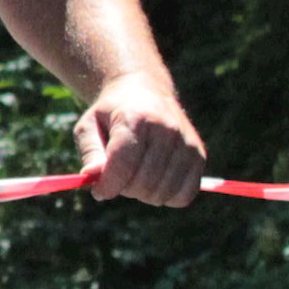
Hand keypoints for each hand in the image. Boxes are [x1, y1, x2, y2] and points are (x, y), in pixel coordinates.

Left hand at [76, 73, 204, 204]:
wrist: (146, 91)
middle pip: (144, 182)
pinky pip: (184, 195)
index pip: (124, 163)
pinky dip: (167, 197)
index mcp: (136, 118)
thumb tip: (91, 176)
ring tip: (135, 175)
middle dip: (124, 189)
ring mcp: (186, 143)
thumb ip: (90, 151)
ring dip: (143, 194)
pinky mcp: (199, 155)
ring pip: (163, 192)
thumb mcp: (89, 125)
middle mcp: (167, 129)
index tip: (98, 190)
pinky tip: (155, 182)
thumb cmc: (112, 114)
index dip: (108, 185)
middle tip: (117, 177)